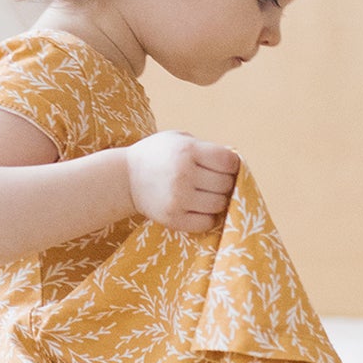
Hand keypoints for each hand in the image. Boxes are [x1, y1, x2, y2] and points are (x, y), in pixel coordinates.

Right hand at [123, 130, 239, 233]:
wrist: (125, 177)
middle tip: (213, 182)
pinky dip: (207, 217)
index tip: (225, 167)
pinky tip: (198, 209)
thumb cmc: (159, 156)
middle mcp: (183, 174)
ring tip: (205, 195)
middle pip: (226, 185)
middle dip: (224, 183)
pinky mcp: (173, 219)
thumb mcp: (179, 140)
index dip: (231, 165)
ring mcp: (178, 199)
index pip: (229, 162)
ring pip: (219, 205)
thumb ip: (207, 149)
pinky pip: (207, 223)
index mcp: (187, 150)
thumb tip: (236, 165)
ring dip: (217, 201)